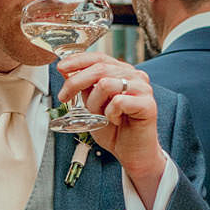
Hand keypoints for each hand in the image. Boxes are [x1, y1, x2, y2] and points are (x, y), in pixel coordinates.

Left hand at [56, 52, 162, 185]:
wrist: (131, 153)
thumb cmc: (115, 130)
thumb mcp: (92, 104)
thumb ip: (83, 87)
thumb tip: (66, 70)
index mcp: (122, 72)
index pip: (99, 57)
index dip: (78, 60)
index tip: (61, 67)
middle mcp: (134, 76)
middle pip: (99, 68)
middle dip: (76, 82)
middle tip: (64, 97)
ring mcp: (143, 88)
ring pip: (106, 84)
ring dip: (95, 103)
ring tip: (100, 116)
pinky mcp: (148, 104)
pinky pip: (118, 101)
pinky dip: (110, 114)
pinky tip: (115, 121)